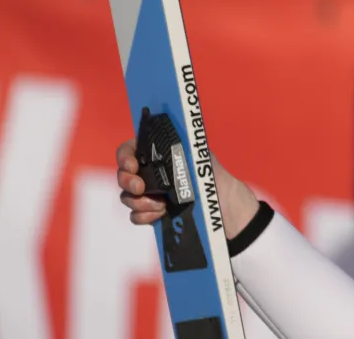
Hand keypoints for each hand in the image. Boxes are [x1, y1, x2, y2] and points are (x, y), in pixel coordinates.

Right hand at [116, 138, 259, 238]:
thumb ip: (185, 149)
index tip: (132, 165)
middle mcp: (154, 174)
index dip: (125, 155)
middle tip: (140, 187)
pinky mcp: (155, 215)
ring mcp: (152, 195)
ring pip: (128, 197)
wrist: (229, 216)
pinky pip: (136, 215)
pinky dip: (143, 216)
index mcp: (164, 156)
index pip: (132, 149)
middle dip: (127, 180)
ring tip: (160, 206)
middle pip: (124, 174)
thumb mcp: (204, 162)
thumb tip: (172, 136)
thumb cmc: (218, 182)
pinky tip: (159, 216)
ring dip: (138, 201)